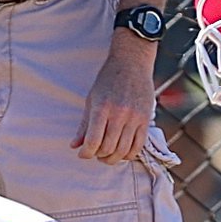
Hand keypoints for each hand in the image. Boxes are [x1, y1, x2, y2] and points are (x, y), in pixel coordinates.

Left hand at [72, 39, 157, 163]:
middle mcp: (119, 114)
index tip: (83, 155)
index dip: (86, 153)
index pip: (93, 141)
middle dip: (99, 155)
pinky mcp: (145, 120)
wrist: (132, 63)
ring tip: (107, 155)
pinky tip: (122, 152)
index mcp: (101, 108)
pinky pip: (138, 146)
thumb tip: (75, 145)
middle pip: (108, 148)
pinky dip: (128, 155)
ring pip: (123, 150)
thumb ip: (84, 125)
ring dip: (113, 158)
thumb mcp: (92, 99)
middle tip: (96, 154)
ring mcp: (134, 118)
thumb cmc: (109, 79)